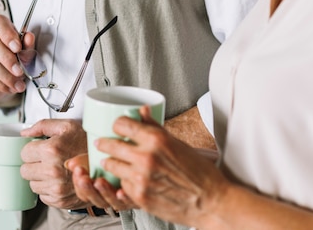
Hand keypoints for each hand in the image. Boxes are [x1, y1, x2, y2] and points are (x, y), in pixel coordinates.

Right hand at [0, 14, 33, 106]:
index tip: (18, 48)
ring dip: (6, 75)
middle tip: (20, 72)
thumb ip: (27, 45)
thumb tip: (29, 37)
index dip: (8, 34)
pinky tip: (7, 87)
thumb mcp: (24, 54)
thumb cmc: (12, 64)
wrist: (2, 85)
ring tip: (17, 84)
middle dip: (9, 60)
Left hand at [20, 119, 88, 209]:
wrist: (104, 163)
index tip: (40, 148)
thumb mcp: (67, 126)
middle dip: (33, 163)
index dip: (32, 149)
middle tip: (46, 159)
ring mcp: (56, 188)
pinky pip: (42, 195)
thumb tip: (25, 132)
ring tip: (54, 168)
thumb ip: (43, 125)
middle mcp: (52, 171)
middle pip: (24, 171)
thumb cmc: (86, 143)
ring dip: (40, 177)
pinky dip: (48, 188)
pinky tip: (59, 179)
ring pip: (32, 184)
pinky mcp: (59, 200)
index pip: (24, 153)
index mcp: (52, 150)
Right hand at [65, 156, 134, 212]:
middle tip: (83, 178)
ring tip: (99, 182)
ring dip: (104, 192)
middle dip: (88, 189)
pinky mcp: (135, 199)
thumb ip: (84, 161)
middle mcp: (108, 198)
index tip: (77, 170)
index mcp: (96, 191)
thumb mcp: (97, 159)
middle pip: (95, 199)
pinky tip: (121, 191)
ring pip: (111, 202)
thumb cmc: (114, 161)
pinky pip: (130, 201)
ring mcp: (121, 200)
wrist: (137, 161)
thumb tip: (70, 163)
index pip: (83, 192)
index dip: (78, 183)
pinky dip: (125, 198)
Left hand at [94, 106, 224, 227]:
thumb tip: (142, 110)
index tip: (117, 126)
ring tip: (112, 160)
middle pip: (111, 145)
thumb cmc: (198, 171)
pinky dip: (123, 181)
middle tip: (102, 142)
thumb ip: (154, 126)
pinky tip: (129, 178)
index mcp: (156, 139)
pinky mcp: (140, 197)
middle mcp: (146, 157)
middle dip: (105, 142)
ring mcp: (141, 178)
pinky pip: (121, 185)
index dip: (117, 124)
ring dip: (110, 162)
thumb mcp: (176, 142)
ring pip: (111, 166)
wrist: (210, 201)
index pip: (122, 124)